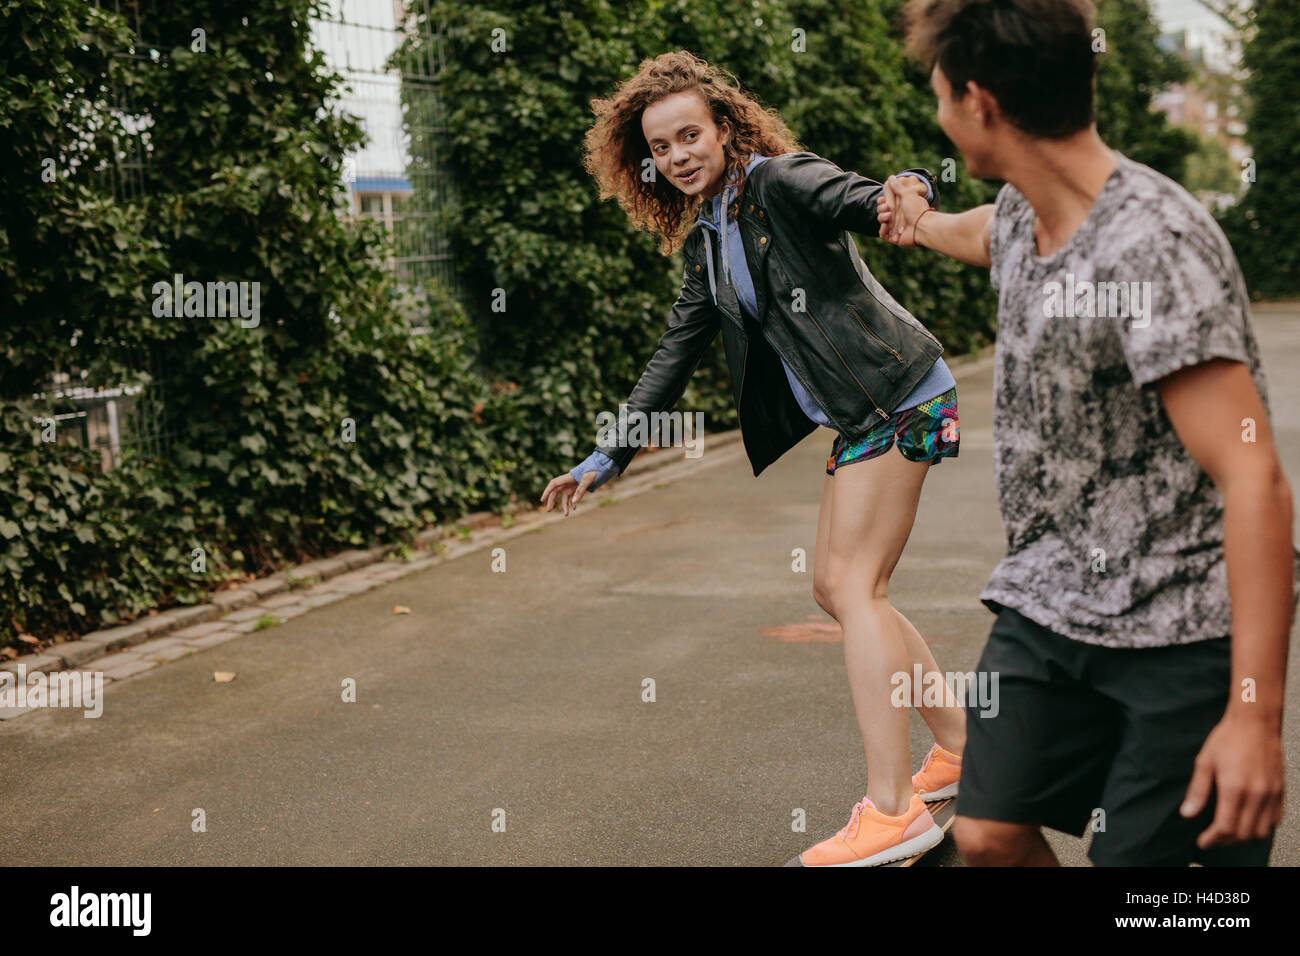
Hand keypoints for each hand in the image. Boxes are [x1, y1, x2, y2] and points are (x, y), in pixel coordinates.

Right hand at [540, 469, 596, 515]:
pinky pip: (572, 497)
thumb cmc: (594, 470)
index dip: (547, 491)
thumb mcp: (588, 480)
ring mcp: (573, 485)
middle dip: (552, 501)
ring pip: (564, 496)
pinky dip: (572, 503)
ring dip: (564, 505)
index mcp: (568, 478)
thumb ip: (581, 491)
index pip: (553, 484)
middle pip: (556, 492)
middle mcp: (568, 482)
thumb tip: (574, 503)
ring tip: (566, 515)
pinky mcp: (578, 488)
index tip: (542, 500)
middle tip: (548, 511)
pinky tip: (574, 508)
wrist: (602, 466)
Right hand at [876, 174, 930, 246]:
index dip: (882, 202)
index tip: (883, 200)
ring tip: (888, 216)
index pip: (886, 204)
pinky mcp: (894, 238)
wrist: (922, 225)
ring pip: (881, 222)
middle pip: (881, 212)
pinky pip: (883, 235)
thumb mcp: (907, 194)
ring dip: (882, 217)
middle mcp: (897, 217)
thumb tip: (891, 177)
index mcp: (900, 207)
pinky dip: (882, 230)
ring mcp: (895, 228)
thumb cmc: (917, 209)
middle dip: (881, 208)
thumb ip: (897, 186)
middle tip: (887, 207)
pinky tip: (885, 226)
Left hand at [1180, 711, 1284, 846]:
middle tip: (1213, 837)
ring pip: (1261, 831)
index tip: (1203, 841)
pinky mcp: (1281, 790)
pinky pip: (1275, 819)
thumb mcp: (1204, 762)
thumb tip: (1187, 814)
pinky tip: (1249, 820)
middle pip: (1243, 833)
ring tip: (1229, 831)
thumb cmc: (1227, 739)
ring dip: (1244, 836)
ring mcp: (1271, 793)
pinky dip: (1262, 826)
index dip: (1213, 838)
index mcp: (1234, 787)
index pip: (1225, 827)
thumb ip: (1197, 791)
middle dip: (1226, 840)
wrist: (1255, 722)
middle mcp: (1256, 794)